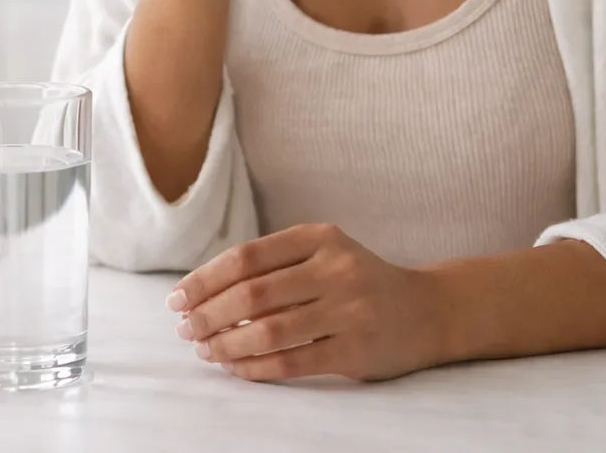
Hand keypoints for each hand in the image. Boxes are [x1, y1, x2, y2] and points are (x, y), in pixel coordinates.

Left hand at [167, 223, 446, 382]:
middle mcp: (335, 268)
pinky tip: (235, 367)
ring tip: (205, 350)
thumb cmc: (359, 281)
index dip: (205, 279)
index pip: (246, 257)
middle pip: (252, 294)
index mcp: (319, 237)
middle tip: (185, 329)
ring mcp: (349, 310)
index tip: (177, 298)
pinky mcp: (356, 350)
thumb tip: (204, 293)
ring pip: (268, 330)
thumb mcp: (323, 254)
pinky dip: (255, 367)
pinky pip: (291, 362)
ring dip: (226, 344)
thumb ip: (275, 265)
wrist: (428, 310)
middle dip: (208, 314)